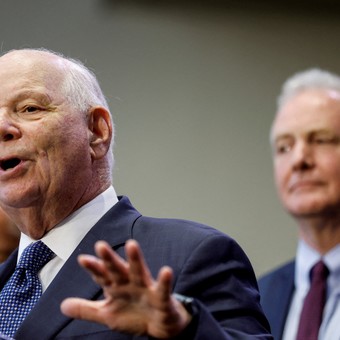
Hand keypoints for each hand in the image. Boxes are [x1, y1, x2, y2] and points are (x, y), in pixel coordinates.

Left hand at [60, 240, 191, 337]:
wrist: (160, 326)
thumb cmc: (134, 315)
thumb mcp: (107, 314)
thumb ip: (86, 309)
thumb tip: (62, 305)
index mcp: (116, 287)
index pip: (102, 275)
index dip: (94, 268)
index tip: (83, 259)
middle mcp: (130, 283)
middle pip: (118, 270)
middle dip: (110, 259)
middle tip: (100, 245)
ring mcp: (146, 289)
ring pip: (140, 272)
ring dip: (135, 259)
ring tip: (132, 244)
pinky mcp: (161, 297)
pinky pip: (162, 289)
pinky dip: (164, 281)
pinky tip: (166, 271)